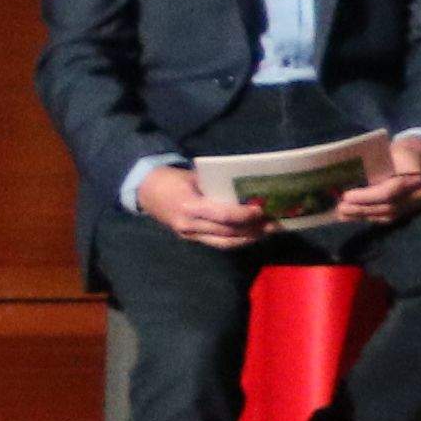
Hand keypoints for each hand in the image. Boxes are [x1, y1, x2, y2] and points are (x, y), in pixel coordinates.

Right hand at [137, 167, 269, 249]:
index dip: (245, 216)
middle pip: (228, 233)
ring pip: (225, 243)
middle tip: (275, 223)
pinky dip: (236, 240)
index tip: (262, 211)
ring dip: (249, 239)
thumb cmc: (172, 179)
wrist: (145, 192)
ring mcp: (189, 235)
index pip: (223, 216)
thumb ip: (218, 185)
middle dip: (253, 230)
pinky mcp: (191, 239)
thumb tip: (248, 188)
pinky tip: (251, 235)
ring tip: (268, 231)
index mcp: (190, 206)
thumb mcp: (195, 177)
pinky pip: (217, 243)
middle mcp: (189, 225)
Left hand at [328, 138, 420, 228]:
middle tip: (340, 206)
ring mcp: (415, 204)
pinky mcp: (408, 211)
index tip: (346, 196)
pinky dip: (368, 217)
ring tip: (341, 213)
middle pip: (388, 207)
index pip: (391, 191)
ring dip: (362, 215)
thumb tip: (345, 177)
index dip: (366, 196)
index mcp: (415, 176)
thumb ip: (372, 166)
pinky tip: (352, 216)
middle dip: (361, 208)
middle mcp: (419, 194)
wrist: (416, 156)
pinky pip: (386, 217)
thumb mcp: (386, 153)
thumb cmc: (397, 152)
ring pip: (386, 215)